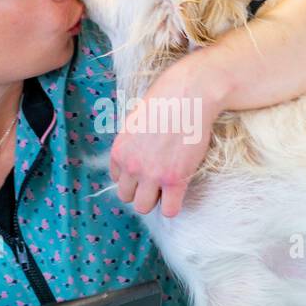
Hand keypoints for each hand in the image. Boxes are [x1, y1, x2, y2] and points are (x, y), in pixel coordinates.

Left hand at [108, 59, 223, 217]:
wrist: (188, 95)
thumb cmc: (165, 100)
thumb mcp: (135, 121)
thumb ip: (132, 143)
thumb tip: (137, 153)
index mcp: (119, 151)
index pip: (117, 178)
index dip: (132, 176)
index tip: (147, 168)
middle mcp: (131, 166)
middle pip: (126, 196)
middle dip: (140, 191)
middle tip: (157, 179)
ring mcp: (152, 175)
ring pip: (143, 207)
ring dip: (154, 200)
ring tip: (167, 188)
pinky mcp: (175, 180)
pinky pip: (169, 210)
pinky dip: (173, 207)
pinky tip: (179, 195)